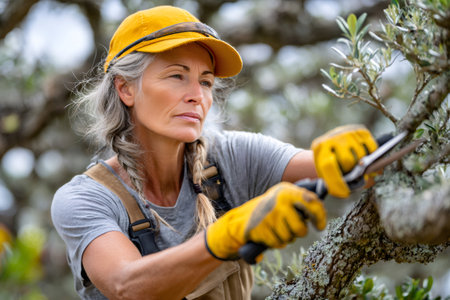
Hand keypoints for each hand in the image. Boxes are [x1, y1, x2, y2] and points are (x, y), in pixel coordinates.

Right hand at [205, 182, 326, 260]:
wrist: (242, 218)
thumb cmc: (271, 209)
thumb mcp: (284, 198)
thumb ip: (302, 198)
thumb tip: (323, 190)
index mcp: (286, 191)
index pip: (311, 202)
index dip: (320, 216)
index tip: (320, 226)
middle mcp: (279, 201)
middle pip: (301, 228)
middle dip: (299, 232)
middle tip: (294, 229)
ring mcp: (269, 215)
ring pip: (289, 238)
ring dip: (286, 238)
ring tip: (278, 229)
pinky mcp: (260, 229)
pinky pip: (278, 243)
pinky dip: (276, 243)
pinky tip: (270, 234)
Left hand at [311, 124, 377, 197]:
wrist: (331, 143)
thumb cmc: (329, 162)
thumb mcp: (325, 170)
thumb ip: (334, 180)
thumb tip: (348, 189)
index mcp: (319, 148)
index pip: (328, 165)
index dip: (336, 182)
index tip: (344, 193)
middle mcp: (332, 136)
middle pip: (348, 160)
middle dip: (351, 172)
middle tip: (353, 175)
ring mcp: (346, 131)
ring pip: (361, 154)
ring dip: (363, 165)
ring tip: (360, 168)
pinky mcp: (359, 129)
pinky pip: (371, 145)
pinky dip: (372, 154)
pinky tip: (368, 158)